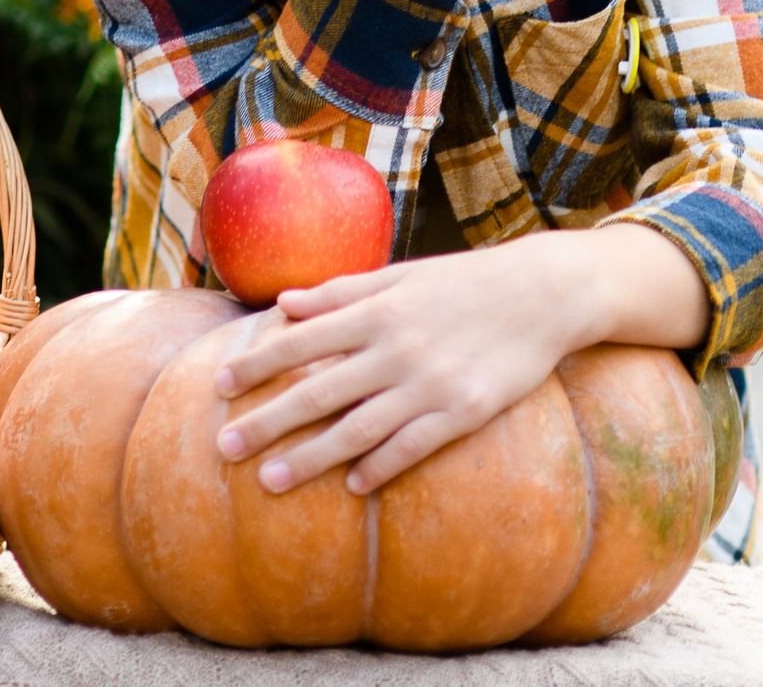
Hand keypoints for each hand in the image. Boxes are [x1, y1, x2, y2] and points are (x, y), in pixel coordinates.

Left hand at [211, 224, 712, 494]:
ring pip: (356, 428)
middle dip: (267, 421)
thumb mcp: (400, 276)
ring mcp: (429, 383)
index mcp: (376, 309)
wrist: (542, 293)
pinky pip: (413, 446)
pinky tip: (353, 485)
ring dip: (310, 457)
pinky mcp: (463, 411)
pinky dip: (381, 466)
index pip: (301, 340)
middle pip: (317, 391)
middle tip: (223, 446)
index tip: (220, 386)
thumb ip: (341, 292)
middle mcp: (395, 347)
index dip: (258, 363)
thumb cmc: (463, 282)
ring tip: (269, 480)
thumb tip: (282, 305)